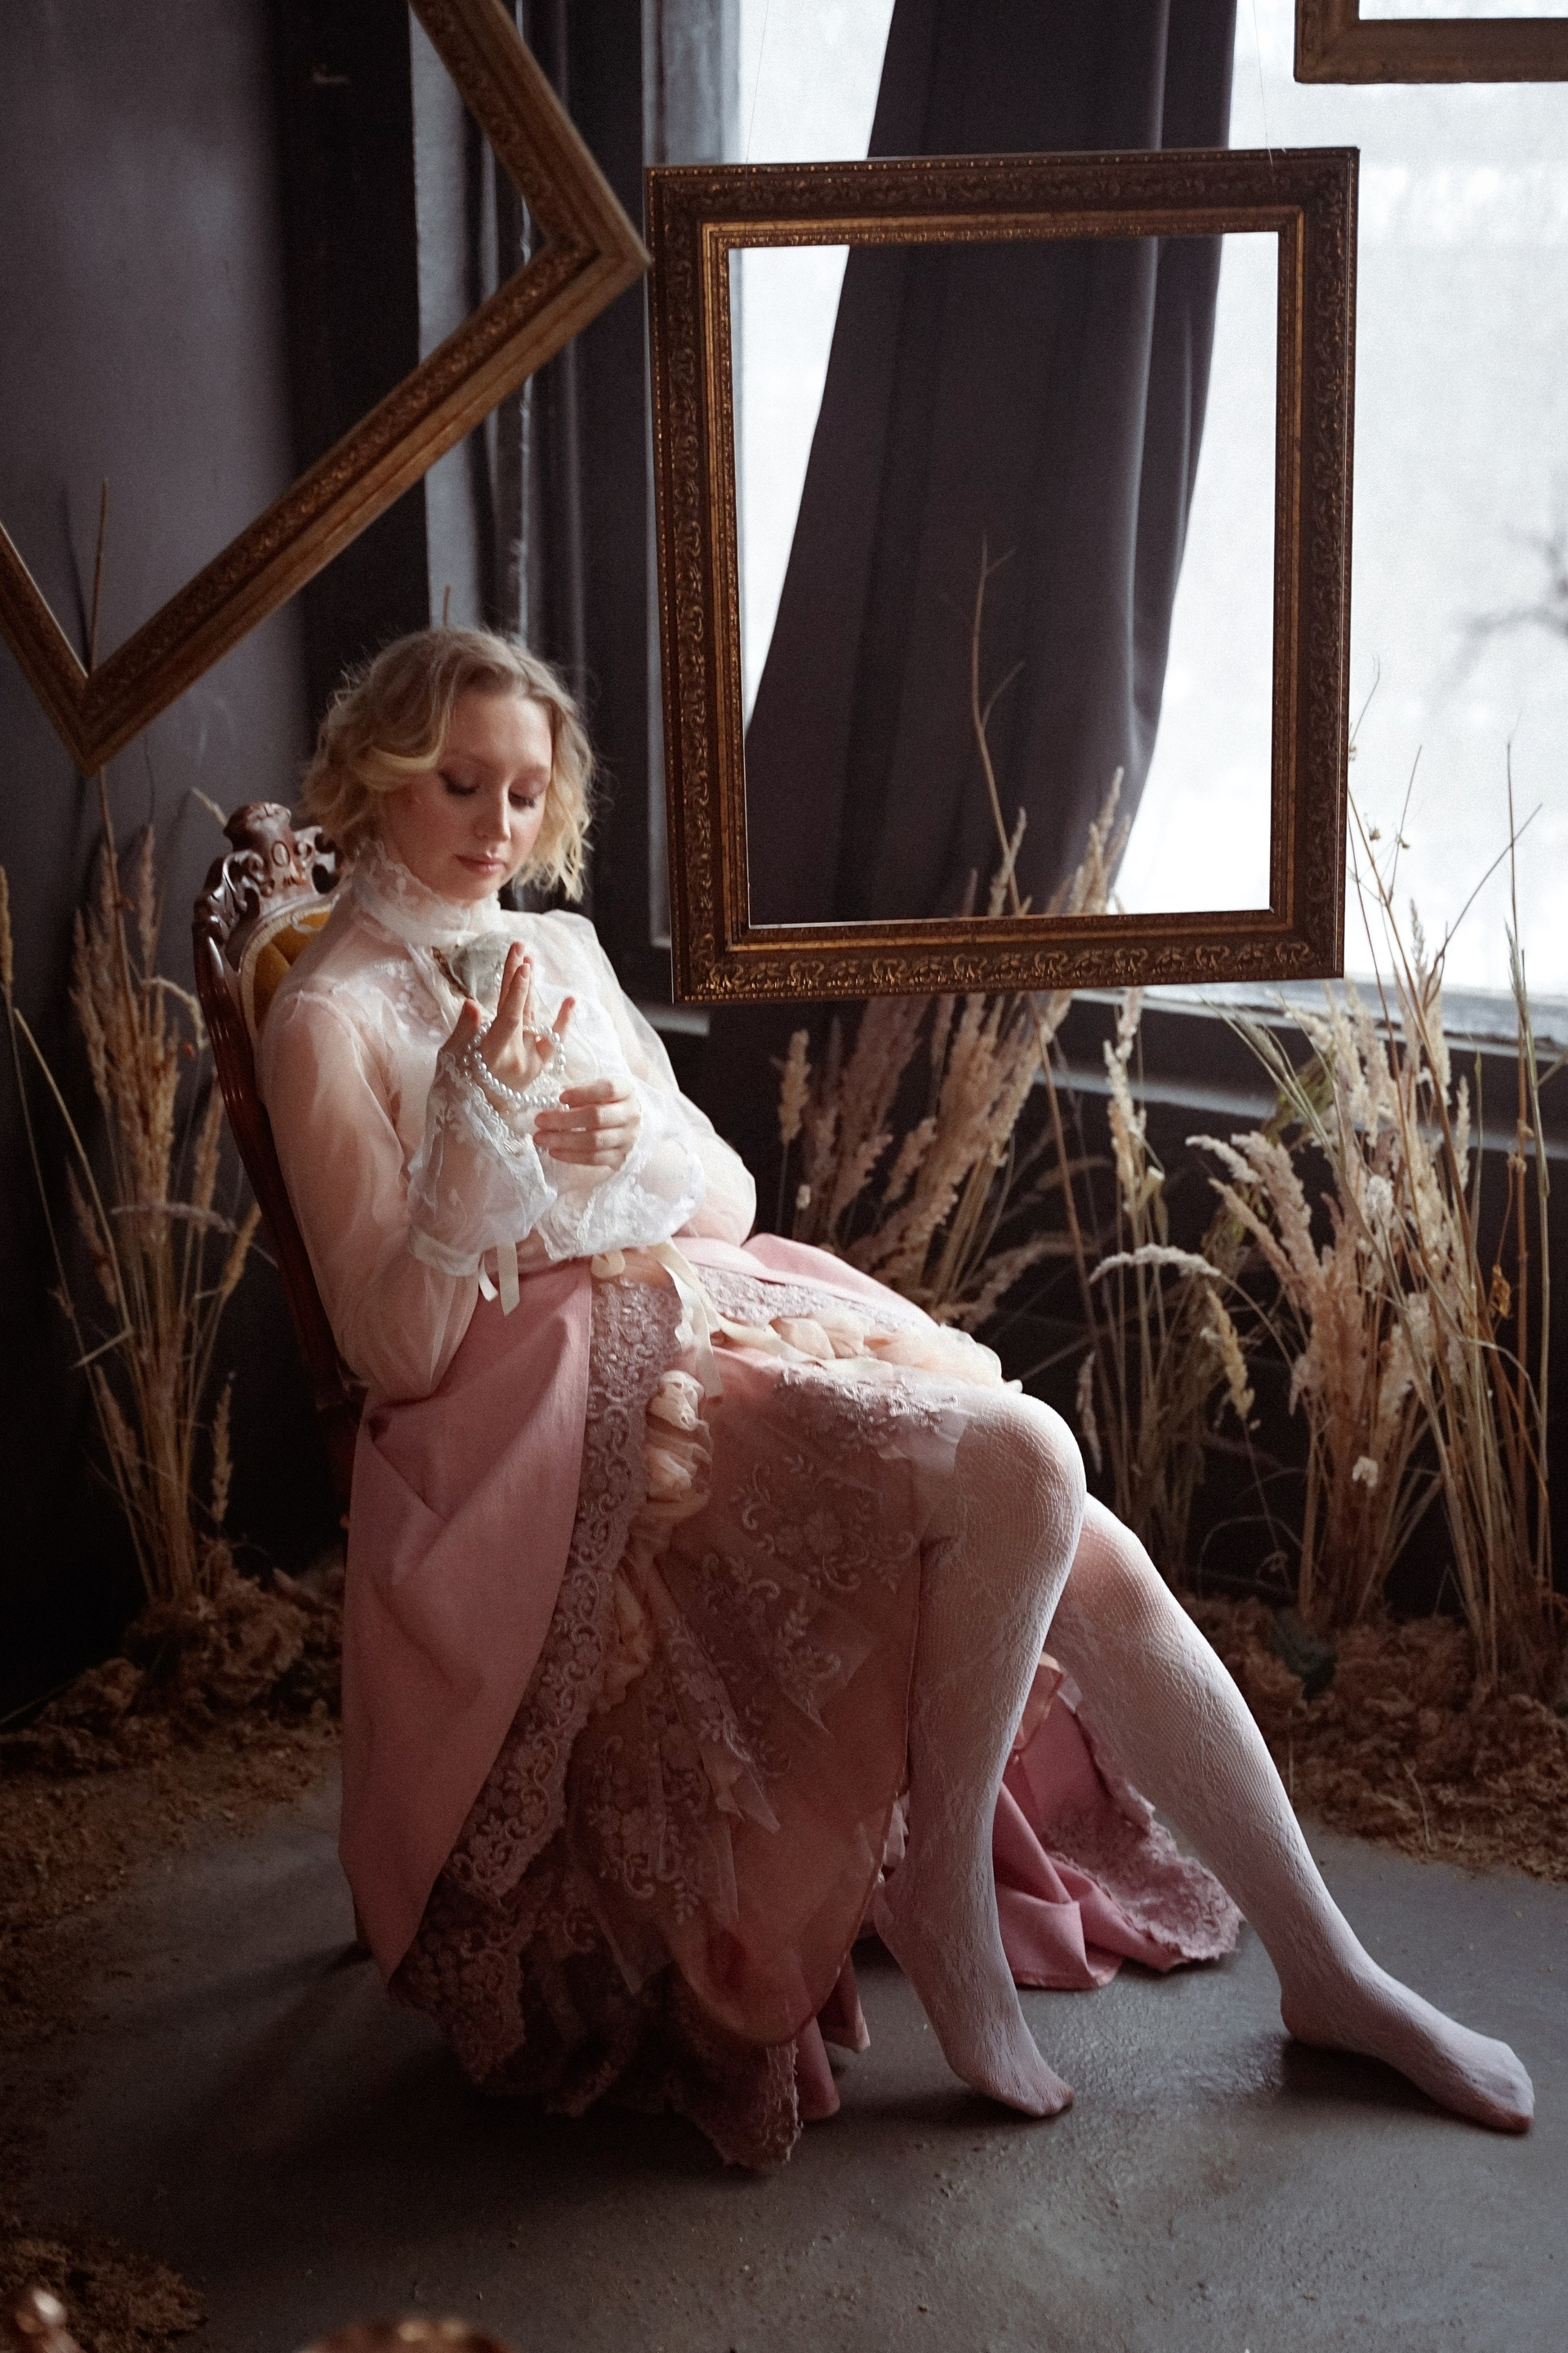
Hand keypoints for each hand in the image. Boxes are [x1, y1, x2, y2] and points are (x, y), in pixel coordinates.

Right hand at [443, 941, 573, 1093]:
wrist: (473, 1124)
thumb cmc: (453, 1089)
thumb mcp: (450, 1060)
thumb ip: (463, 1032)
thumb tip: (473, 1003)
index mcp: (492, 1057)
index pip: (508, 1017)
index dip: (516, 991)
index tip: (522, 965)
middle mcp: (516, 1059)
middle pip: (519, 1010)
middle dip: (518, 977)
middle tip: (518, 947)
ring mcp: (530, 1064)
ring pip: (531, 1019)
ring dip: (529, 989)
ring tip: (528, 960)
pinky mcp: (537, 1068)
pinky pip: (551, 1042)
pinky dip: (561, 1021)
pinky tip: (570, 1000)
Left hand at [533, 1077, 640, 1170]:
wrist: (629, 1125)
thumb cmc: (606, 1102)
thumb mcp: (598, 1089)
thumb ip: (579, 1092)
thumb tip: (552, 1100)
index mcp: (626, 1091)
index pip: (608, 1089)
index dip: (583, 1093)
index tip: (560, 1097)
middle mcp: (630, 1114)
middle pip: (597, 1117)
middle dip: (564, 1119)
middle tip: (539, 1120)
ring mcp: (627, 1138)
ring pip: (594, 1141)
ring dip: (563, 1140)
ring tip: (541, 1138)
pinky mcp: (619, 1157)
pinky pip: (594, 1159)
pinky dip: (571, 1156)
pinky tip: (553, 1152)